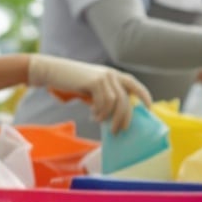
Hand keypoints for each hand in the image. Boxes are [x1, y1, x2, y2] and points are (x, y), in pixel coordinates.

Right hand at [27, 54, 152, 133]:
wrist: (53, 71)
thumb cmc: (71, 81)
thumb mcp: (91, 87)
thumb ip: (104, 96)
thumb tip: (114, 116)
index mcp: (113, 74)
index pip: (134, 84)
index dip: (144, 96)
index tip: (149, 109)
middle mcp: (112, 74)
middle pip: (126, 99)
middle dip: (124, 118)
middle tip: (118, 131)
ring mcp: (104, 76)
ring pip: (116, 103)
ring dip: (108, 117)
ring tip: (98, 121)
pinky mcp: (95, 81)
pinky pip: (104, 102)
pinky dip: (99, 112)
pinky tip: (92, 114)